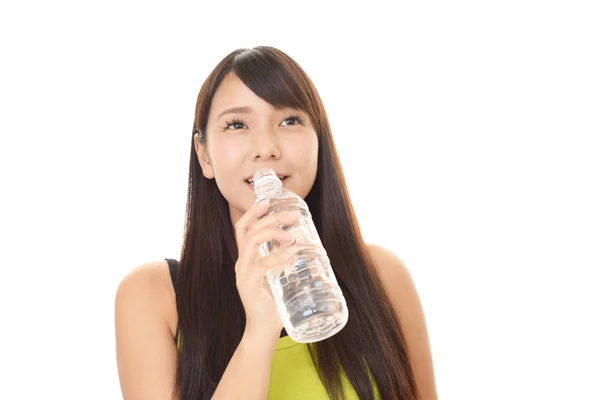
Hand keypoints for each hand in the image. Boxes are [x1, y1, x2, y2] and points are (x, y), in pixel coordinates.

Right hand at [234, 199, 300, 340]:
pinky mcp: (248, 284)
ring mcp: (243, 273)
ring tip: (291, 236)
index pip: (243, 228)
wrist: (264, 330)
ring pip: (252, 241)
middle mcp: (241, 262)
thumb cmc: (274, 303)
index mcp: (246, 258)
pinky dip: (278, 256)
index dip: (254, 212)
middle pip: (249, 229)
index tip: (268, 200)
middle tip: (293, 215)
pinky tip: (291, 254)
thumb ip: (283, 260)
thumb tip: (304, 245)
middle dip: (271, 218)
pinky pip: (261, 264)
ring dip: (273, 233)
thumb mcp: (278, 276)